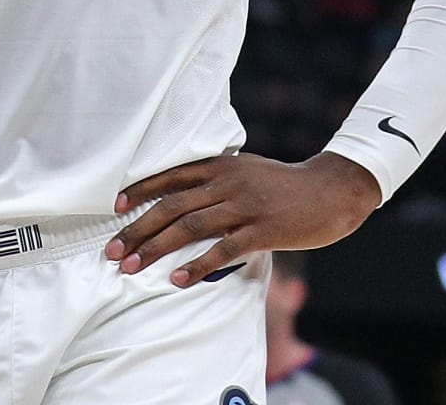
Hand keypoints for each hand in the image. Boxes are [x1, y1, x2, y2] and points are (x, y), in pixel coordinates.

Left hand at [105, 151, 380, 286]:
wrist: (332, 190)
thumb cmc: (286, 185)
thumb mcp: (248, 170)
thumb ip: (219, 179)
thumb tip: (187, 197)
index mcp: (221, 166)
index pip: (171, 176)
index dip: (140, 191)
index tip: (115, 207)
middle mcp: (227, 183)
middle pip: (172, 205)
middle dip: (138, 228)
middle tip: (113, 250)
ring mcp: (245, 207)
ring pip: (190, 227)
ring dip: (157, 248)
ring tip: (132, 266)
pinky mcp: (262, 231)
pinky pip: (223, 250)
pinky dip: (197, 265)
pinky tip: (177, 279)